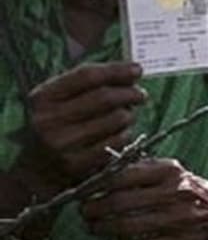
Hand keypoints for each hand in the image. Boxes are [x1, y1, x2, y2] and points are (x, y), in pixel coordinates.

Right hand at [22, 62, 146, 189]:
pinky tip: (120, 134)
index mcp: (42, 97)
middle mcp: (48, 120)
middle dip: (129, 93)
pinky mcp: (76, 164)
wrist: (36, 170)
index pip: (87, 76)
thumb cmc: (56, 126)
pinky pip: (116, 142)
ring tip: (127, 116)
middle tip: (140, 94)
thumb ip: (88, 84)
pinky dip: (125, 135)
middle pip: (104, 97)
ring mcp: (61, 144)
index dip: (116, 70)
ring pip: (115, 119)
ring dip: (129, 115)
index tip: (137, 69)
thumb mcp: (58, 101)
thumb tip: (132, 71)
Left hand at [80, 158, 207, 239]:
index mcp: (170, 170)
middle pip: (119, 202)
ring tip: (95, 228)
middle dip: (94, 210)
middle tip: (85, 213)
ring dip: (103, 229)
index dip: (96, 185)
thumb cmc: (191, 194)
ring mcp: (180, 217)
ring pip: (126, 226)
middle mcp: (176, 191)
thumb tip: (97, 170)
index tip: (84, 191)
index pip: (121, 175)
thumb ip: (140, 170)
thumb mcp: (172, 174)